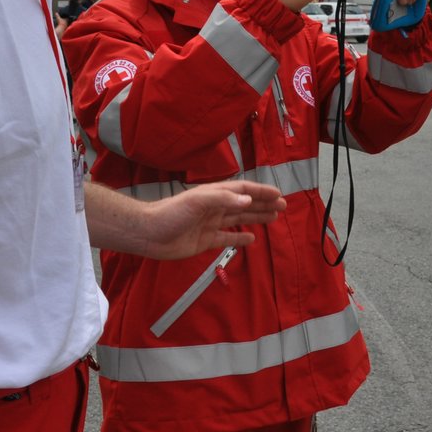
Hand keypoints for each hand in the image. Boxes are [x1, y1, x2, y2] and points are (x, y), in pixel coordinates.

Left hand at [139, 180, 284, 259]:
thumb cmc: (171, 213)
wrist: (149, 234)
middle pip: (244, 204)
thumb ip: (223, 200)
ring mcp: (210, 224)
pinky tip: (252, 238)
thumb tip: (248, 200)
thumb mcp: (198, 201)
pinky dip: (240, 237)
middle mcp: (215, 208)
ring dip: (256, 218)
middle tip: (283, 207)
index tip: (278, 194)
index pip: (243, 190)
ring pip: (239, 219)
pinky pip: (227, 237)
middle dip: (263, 204)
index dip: (260, 191)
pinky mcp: (205, 241)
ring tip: (274, 218)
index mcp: (214, 194)